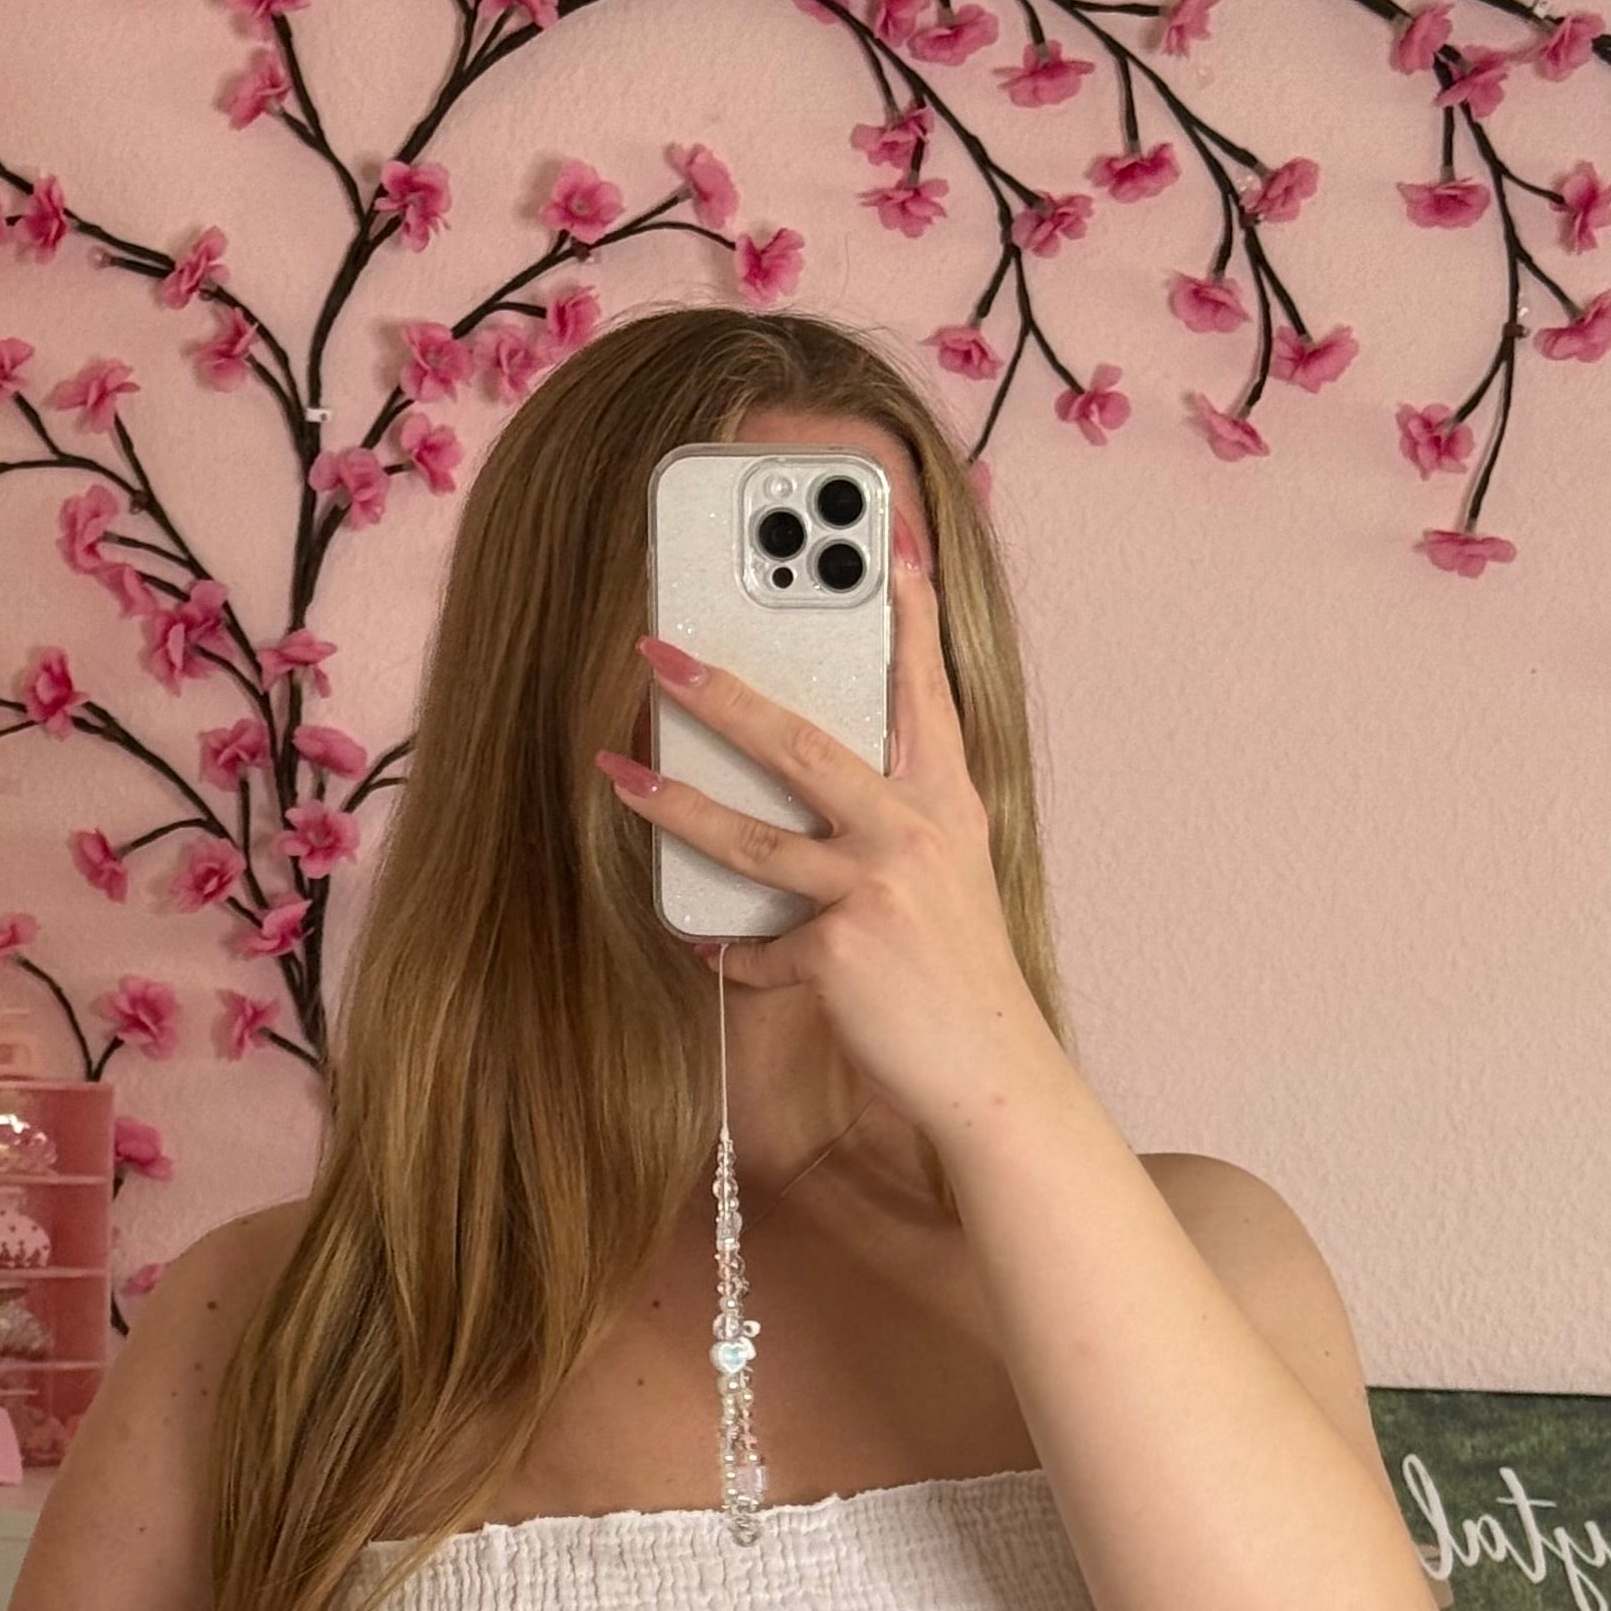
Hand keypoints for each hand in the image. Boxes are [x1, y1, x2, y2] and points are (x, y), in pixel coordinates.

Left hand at [592, 527, 1066, 1144]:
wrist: (993, 1070)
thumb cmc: (962, 976)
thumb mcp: (951, 877)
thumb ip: (899, 821)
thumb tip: (818, 791)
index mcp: (947, 799)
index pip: (925, 687)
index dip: (908, 610)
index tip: (889, 540)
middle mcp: (915, 828)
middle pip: (801, 741)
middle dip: (720, 690)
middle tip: (657, 651)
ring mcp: (878, 885)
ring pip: (752, 836)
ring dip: (673, 803)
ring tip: (616, 775)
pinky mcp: (843, 947)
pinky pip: (759, 946)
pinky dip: (732, 954)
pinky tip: (709, 950)